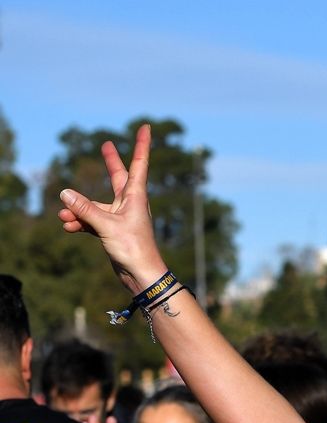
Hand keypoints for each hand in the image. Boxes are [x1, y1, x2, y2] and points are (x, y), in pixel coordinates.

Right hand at [57, 123, 166, 292]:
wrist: (140, 274)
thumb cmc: (132, 248)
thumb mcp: (105, 225)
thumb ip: (84, 209)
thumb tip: (65, 194)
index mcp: (136, 196)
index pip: (139, 164)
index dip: (141, 145)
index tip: (146, 127)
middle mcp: (129, 203)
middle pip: (118, 177)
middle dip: (110, 162)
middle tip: (106, 144)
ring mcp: (120, 216)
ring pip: (95, 204)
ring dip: (79, 208)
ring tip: (64, 218)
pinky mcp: (112, 230)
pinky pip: (91, 219)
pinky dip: (80, 222)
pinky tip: (68, 227)